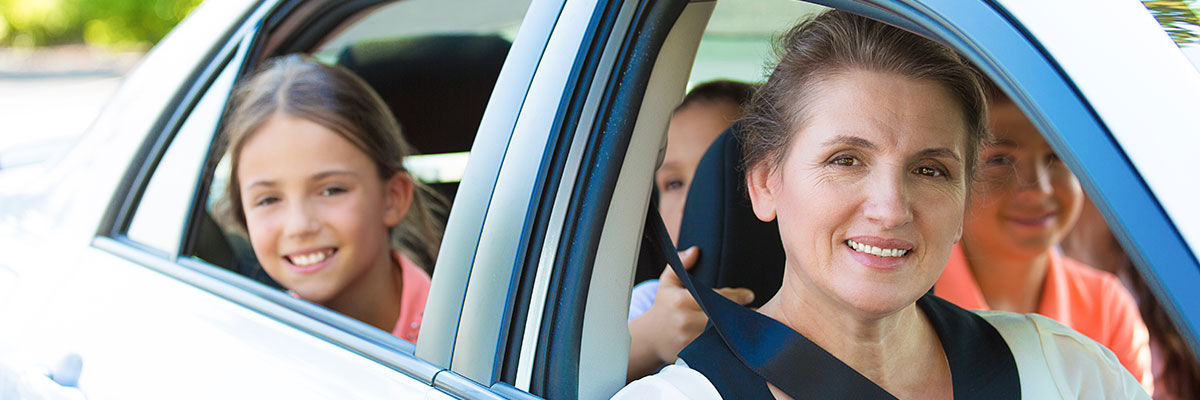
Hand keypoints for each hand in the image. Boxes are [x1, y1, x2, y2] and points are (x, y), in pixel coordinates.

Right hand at [626, 247, 753, 380]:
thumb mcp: (668, 283)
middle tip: (754, 311)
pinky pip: (716, 349)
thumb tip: (695, 250)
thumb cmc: (664, 307)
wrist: (650, 338)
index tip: (749, 296)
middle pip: (723, 317)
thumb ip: (680, 264)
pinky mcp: (692, 356)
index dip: (737, 296)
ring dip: (738, 331)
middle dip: (740, 315)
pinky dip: (728, 345)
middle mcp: (686, 321)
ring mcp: (689, 340)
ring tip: (750, 325)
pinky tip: (736, 341)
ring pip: (722, 335)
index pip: (718, 297)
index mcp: (682, 301)